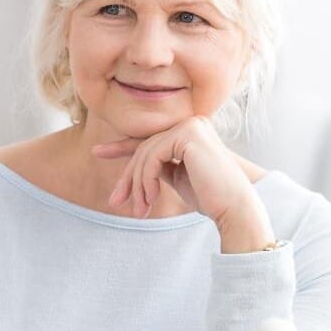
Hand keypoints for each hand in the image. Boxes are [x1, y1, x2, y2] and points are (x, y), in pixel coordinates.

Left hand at [92, 116, 272, 251]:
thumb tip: (133, 169)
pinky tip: (151, 199)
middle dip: (128, 178)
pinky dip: (146, 180)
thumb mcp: (177, 178)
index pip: (149, 138)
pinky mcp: (187, 134)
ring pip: (145, 154)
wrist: (234, 207)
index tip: (97, 152)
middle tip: (115, 202)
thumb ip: (158, 166)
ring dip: (137, 185)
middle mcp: (190, 122)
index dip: (121, 147)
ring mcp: (190, 125)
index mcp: (189, 130)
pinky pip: (153, 157)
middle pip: (144, 148)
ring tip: (139, 208)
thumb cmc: (210, 197)